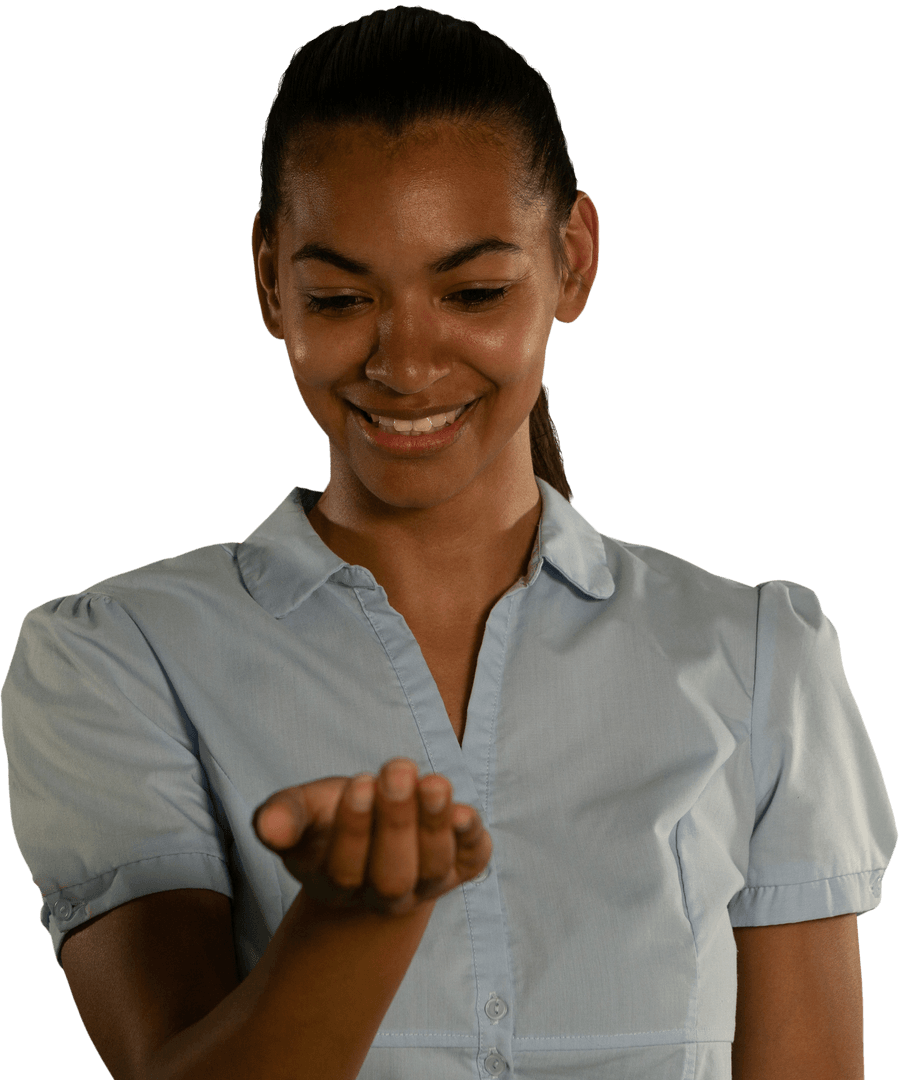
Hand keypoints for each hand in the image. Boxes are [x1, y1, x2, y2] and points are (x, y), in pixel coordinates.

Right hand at [252, 757, 492, 915]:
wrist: (374, 836)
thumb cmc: (330, 817)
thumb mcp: (302, 811)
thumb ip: (282, 817)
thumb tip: (267, 825)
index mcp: (335, 884)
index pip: (344, 870)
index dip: (354, 828)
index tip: (361, 782)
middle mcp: (384, 894)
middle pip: (391, 877)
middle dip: (397, 823)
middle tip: (398, 770)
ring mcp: (426, 884)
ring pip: (433, 870)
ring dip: (435, 825)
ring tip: (434, 782)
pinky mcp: (461, 865)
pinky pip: (472, 862)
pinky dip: (472, 841)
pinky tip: (466, 812)